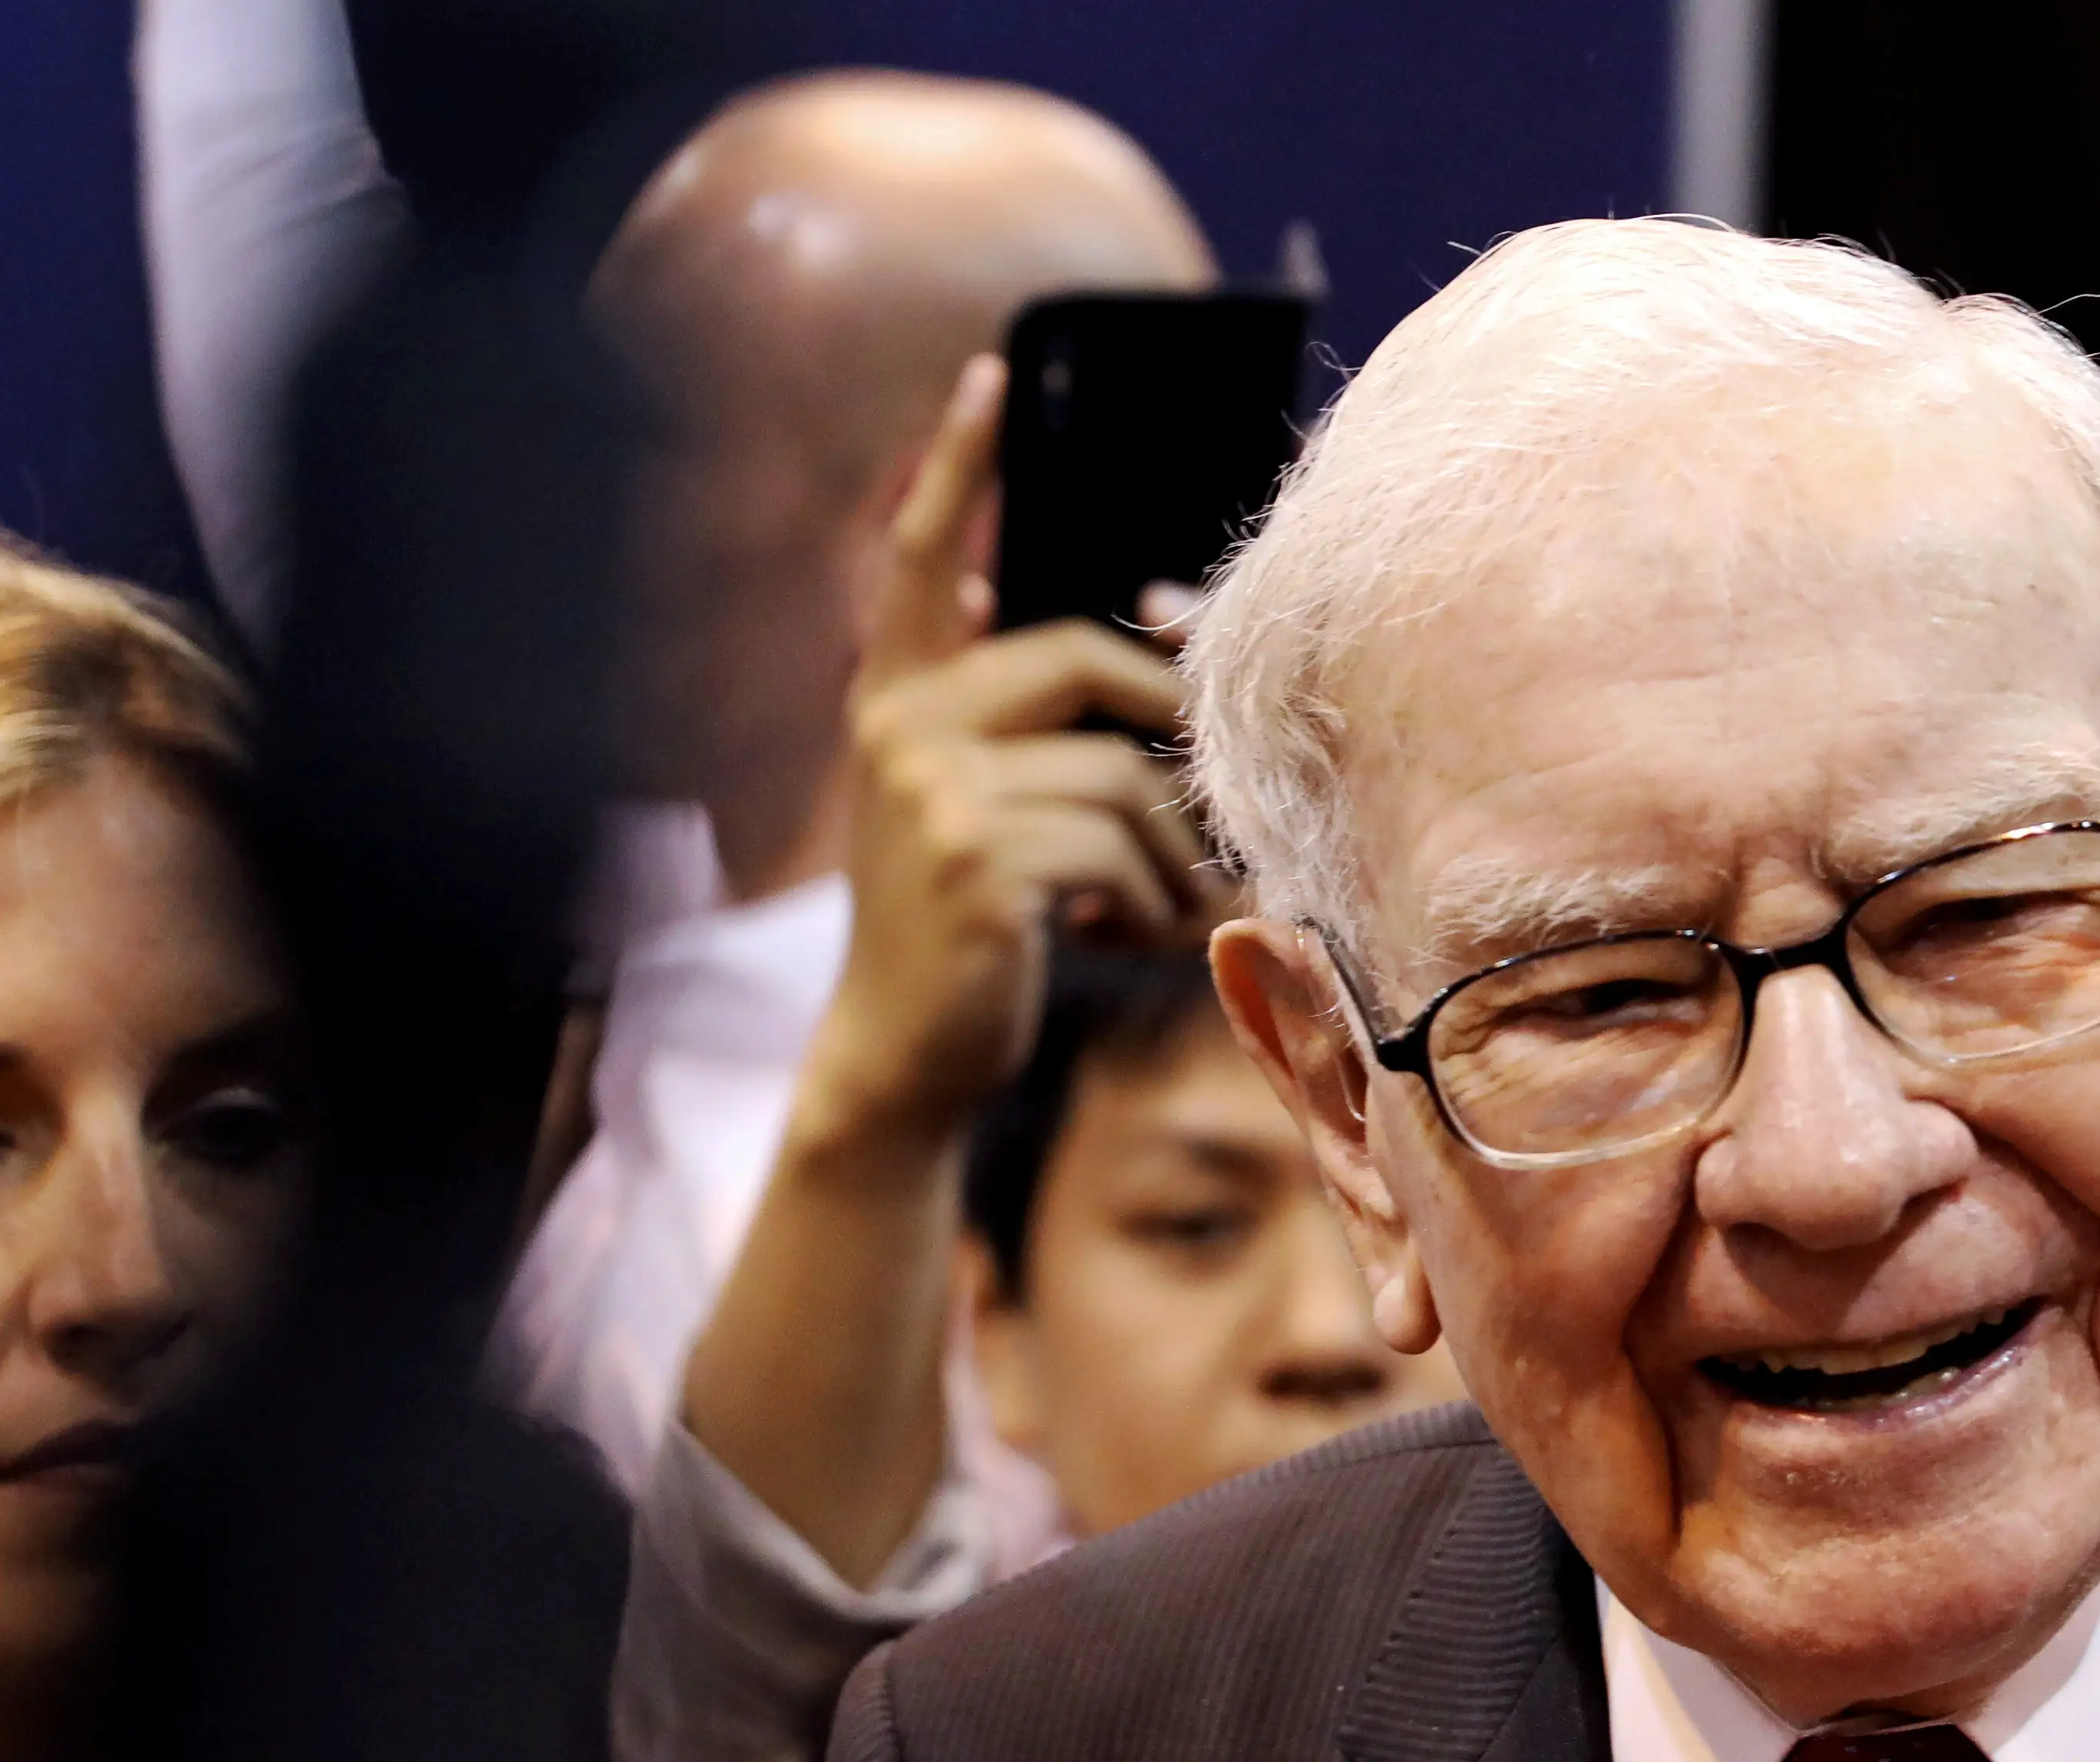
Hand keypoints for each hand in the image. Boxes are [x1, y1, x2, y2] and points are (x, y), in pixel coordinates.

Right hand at [809, 355, 1224, 1147]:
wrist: (906, 1048)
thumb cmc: (970, 928)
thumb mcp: (982, 809)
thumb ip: (1030, 731)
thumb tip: (1143, 651)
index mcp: (898, 699)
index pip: (927, 562)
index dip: (957, 469)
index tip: (986, 375)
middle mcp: (900, 726)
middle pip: (1078, 658)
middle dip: (1162, 720)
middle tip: (1201, 800)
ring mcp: (932, 790)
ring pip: (1119, 777)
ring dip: (1164, 856)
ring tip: (1150, 910)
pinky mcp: (975, 858)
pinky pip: (1119, 849)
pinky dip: (1147, 904)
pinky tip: (1114, 943)